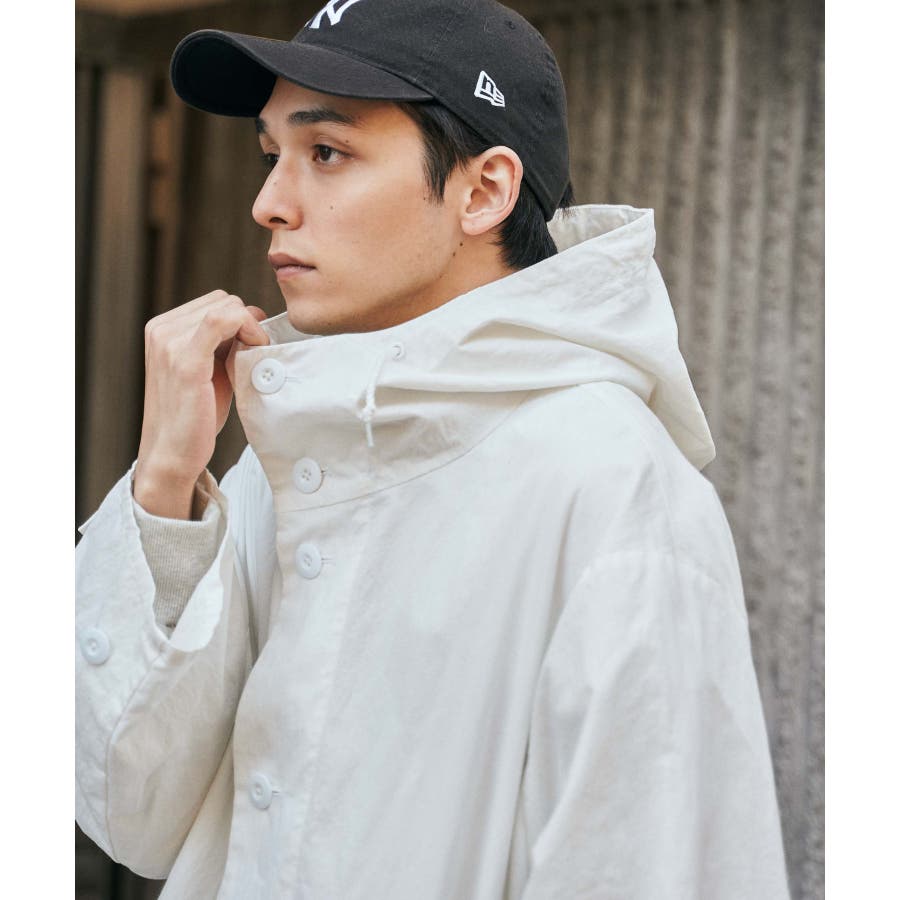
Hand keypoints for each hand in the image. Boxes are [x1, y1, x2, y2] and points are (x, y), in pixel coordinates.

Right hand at [133, 290, 269, 518]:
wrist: (173, 454)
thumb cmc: (195, 416)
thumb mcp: (208, 369)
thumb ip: (222, 343)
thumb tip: (253, 317)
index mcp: (162, 328)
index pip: (215, 301)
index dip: (243, 319)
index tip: (254, 344)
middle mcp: (160, 329)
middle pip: (223, 300)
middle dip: (247, 322)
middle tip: (257, 352)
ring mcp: (169, 343)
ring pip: (226, 307)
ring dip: (250, 328)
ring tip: (254, 357)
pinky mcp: (184, 360)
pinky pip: (222, 320)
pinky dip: (247, 329)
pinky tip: (255, 351)